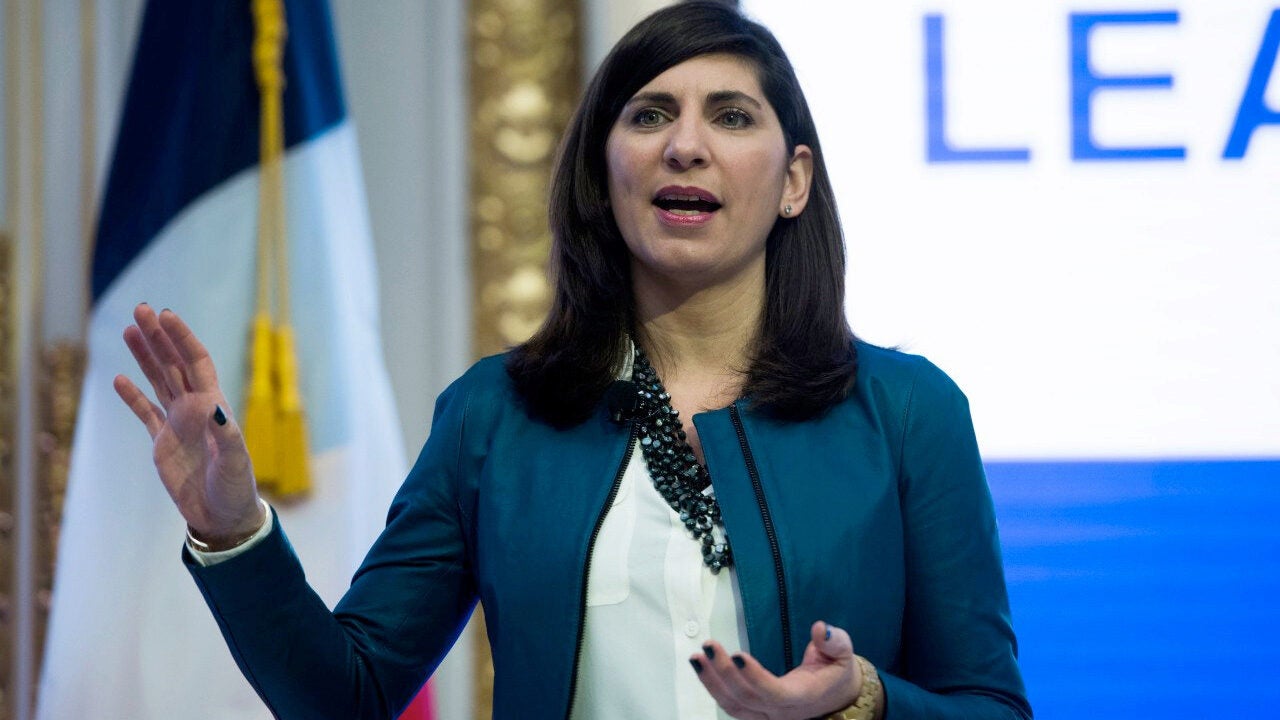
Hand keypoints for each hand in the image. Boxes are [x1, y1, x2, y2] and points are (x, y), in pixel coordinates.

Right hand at [114, 304, 264, 545]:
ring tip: (129, 329)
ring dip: (145, 356)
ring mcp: (178, 423)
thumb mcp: (234, 462)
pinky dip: (132, 396)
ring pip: (158, 380)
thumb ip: (226, 435)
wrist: (222, 515)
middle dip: (158, 336)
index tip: (166, 315)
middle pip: (174, 363)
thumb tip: (213, 408)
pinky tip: (119, 378)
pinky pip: (146, 413)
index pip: (196, 362)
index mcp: (214, 406)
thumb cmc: (235, 488)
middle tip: (140, 309)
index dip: (182, 338)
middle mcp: (196, 408)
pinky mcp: (162, 442)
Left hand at [692, 620, 862, 719]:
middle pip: (747, 699)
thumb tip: (820, 628)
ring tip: (696, 657)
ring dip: (711, 682)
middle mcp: (782, 712)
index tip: (737, 654)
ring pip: (733, 707)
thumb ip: (835, 641)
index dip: (754, 677)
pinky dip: (713, 687)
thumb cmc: (836, 671)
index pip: (774, 693)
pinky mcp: (756, 712)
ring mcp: (767, 715)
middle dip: (724, 673)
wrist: (836, 695)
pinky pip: (731, 705)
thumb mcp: (844, 653)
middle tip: (708, 645)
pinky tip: (701, 666)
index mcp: (803, 698)